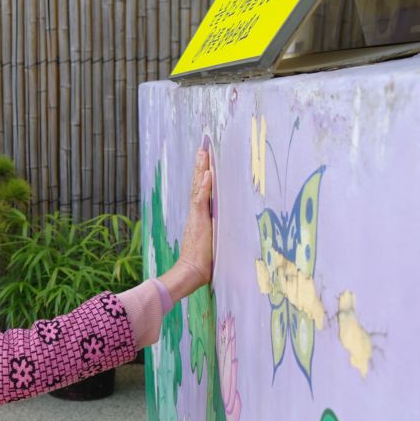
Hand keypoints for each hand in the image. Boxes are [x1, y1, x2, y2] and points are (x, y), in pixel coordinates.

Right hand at [158, 147, 212, 300]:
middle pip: (197, 185)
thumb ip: (217, 234)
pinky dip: (204, 186)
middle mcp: (195, 214)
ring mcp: (196, 216)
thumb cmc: (202, 264)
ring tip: (204, 153)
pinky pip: (202, 200)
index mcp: (198, 217)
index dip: (203, 176)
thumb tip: (228, 233)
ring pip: (198, 188)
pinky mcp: (199, 221)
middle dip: (201, 166)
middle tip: (203, 148)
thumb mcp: (212, 244)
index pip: (201, 192)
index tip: (206, 161)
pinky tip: (208, 173)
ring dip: (202, 169)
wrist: (191, 272)